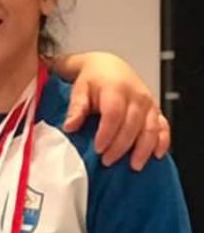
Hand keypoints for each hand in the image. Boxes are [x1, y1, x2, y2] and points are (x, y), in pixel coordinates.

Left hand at [60, 53, 168, 169]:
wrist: (109, 67)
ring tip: (133, 166)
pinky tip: (156, 156)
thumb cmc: (93, 80)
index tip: (98, 149)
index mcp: (116, 90)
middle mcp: (137, 96)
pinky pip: (163, 127)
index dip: (107, 134)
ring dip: (143, 149)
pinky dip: (162, 142)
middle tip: (108, 161)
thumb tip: (69, 127)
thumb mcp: (79, 90)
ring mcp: (149, 103)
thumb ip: (76, 109)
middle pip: (132, 125)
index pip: (114, 115)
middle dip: (121, 146)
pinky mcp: (156, 110)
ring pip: (151, 129)